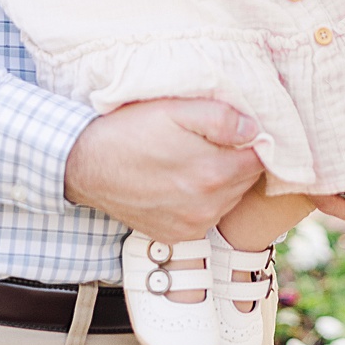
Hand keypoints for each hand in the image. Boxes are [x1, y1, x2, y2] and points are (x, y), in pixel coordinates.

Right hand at [64, 97, 263, 239]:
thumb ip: (220, 117)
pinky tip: (184, 180)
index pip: (260, 160)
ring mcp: (191, 226)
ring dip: (223, 181)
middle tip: (217, 140)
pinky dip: (204, 200)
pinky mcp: (175, 236)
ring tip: (198, 158)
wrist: (85, 165)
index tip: (243, 129)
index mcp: (212, 173)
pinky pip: (207, 217)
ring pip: (229, 200)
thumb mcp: (175, 108)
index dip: (256, 142)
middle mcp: (206, 207)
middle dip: (239, 160)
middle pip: (246, 181)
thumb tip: (254, 128)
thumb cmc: (129, 131)